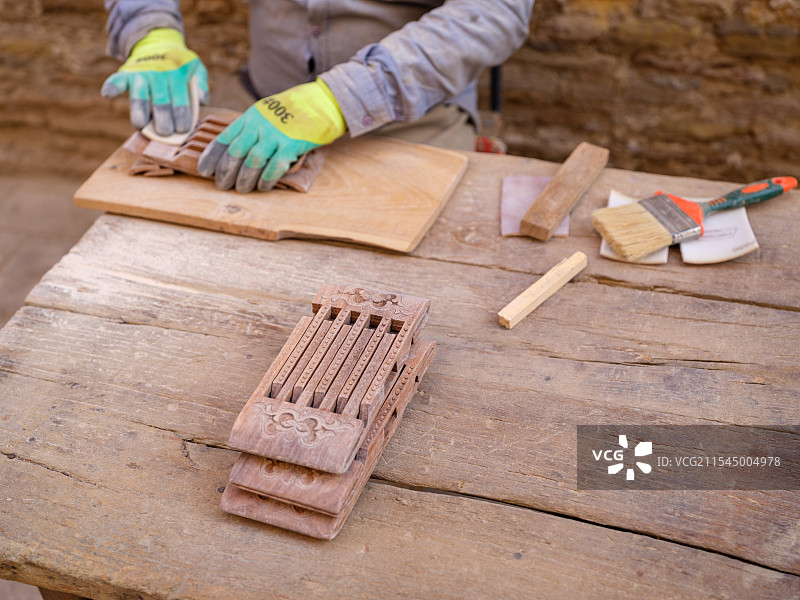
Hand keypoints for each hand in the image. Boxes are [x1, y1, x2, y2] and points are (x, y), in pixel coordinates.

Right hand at [101, 28, 208, 135]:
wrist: (157, 42)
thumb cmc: (179, 63)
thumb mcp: (196, 68)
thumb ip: (202, 83)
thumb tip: (202, 99)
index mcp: (177, 77)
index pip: (181, 101)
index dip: (182, 116)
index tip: (182, 130)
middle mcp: (159, 76)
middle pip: (161, 101)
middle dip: (163, 119)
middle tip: (165, 132)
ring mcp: (142, 75)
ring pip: (140, 96)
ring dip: (140, 111)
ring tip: (140, 125)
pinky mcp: (126, 74)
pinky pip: (117, 80)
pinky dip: (112, 86)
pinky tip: (107, 94)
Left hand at [197, 80, 346, 192]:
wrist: (323, 102)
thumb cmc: (295, 109)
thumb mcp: (267, 111)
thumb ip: (252, 128)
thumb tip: (235, 150)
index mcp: (251, 116)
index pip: (224, 138)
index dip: (211, 157)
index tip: (204, 171)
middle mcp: (260, 125)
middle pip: (235, 153)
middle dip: (226, 172)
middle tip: (222, 186)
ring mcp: (276, 135)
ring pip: (252, 162)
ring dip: (245, 179)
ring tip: (242, 189)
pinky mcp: (292, 145)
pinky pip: (274, 167)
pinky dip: (267, 179)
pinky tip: (263, 186)